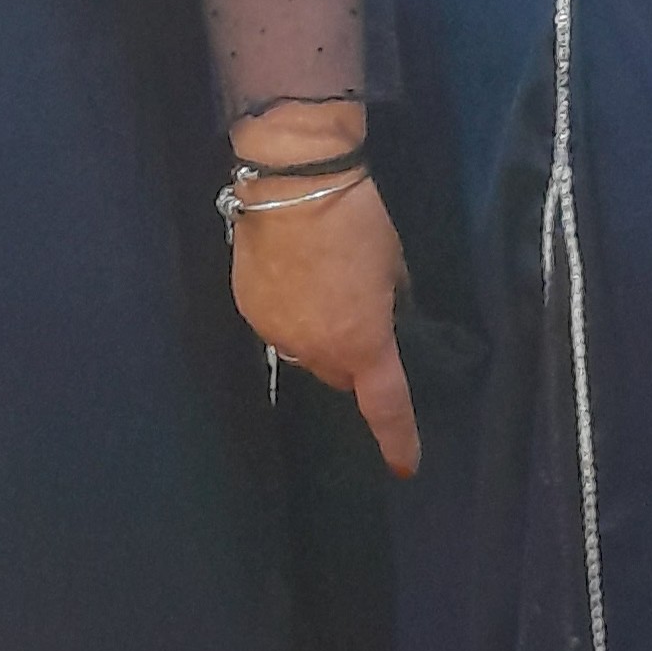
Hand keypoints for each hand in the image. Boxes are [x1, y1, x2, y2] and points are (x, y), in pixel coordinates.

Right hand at [230, 172, 420, 476]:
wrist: (295, 184)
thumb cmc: (358, 221)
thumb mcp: (392, 268)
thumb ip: (389, 304)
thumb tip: (383, 314)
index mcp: (363, 343)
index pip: (385, 406)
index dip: (399, 438)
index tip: (404, 466)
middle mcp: (315, 350)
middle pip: (338, 375)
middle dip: (351, 358)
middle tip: (360, 316)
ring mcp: (275, 332)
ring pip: (304, 353)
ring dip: (317, 335)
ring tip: (322, 288)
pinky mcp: (247, 309)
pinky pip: (276, 327)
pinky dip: (289, 313)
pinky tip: (293, 277)